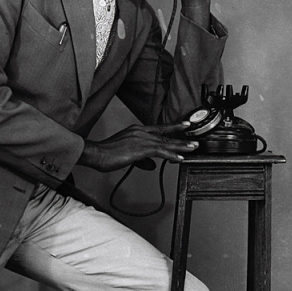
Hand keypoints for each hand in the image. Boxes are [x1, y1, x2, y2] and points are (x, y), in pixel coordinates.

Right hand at [79, 122, 197, 171]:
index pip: (159, 128)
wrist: (97, 153)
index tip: (185, 125)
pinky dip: (171, 155)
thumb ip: (141, 160)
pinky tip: (180, 158)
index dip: (173, 127)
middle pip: (165, 135)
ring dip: (181, 146)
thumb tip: (151, 166)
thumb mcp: (127, 155)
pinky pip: (160, 151)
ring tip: (193, 148)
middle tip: (195, 140)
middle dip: (182, 138)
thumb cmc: (107, 153)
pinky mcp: (141, 148)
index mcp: (137, 130)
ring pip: (166, 142)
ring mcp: (141, 139)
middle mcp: (141, 132)